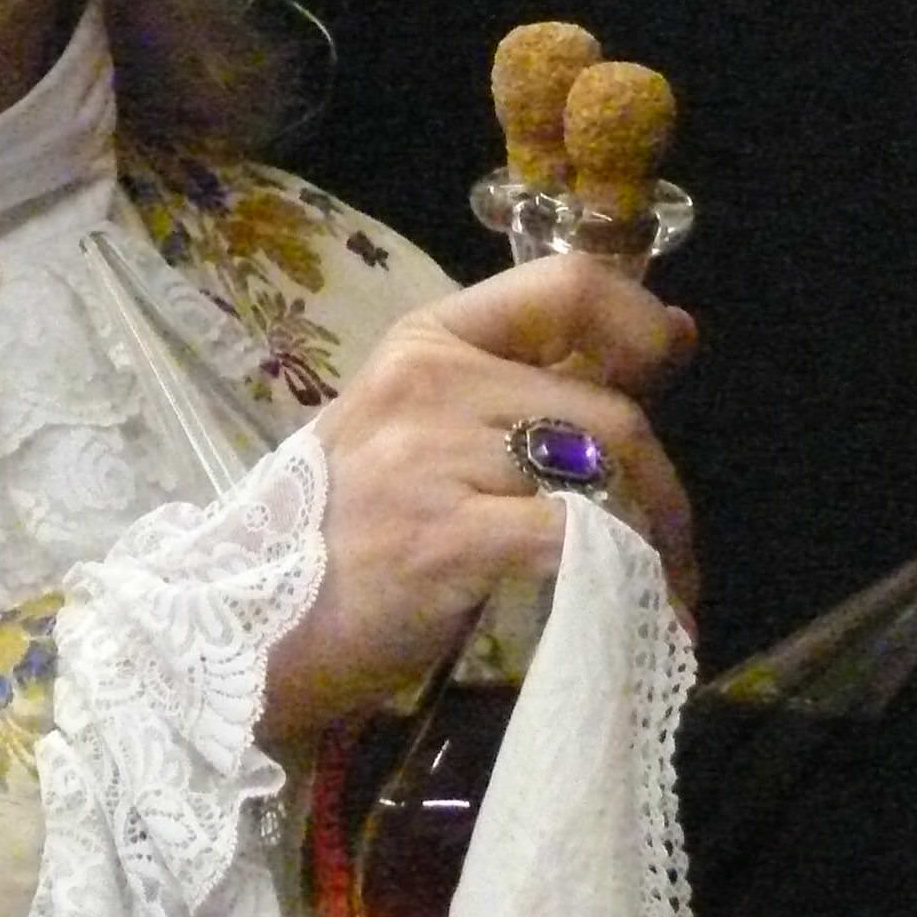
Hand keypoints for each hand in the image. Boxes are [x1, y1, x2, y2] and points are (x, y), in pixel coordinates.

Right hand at [260, 254, 697, 741]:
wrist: (243, 632)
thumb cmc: (340, 533)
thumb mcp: (422, 431)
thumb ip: (529, 384)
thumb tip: (674, 332)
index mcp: (426, 340)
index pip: (566, 284)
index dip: (639, 325)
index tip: (665, 370)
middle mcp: (428, 382)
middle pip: (607, 405)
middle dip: (659, 483)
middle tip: (661, 540)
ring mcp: (432, 459)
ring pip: (603, 470)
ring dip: (653, 537)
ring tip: (654, 583)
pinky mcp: (444, 540)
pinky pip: (577, 539)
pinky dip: (626, 582)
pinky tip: (635, 615)